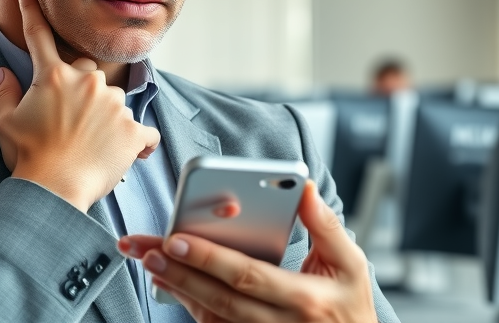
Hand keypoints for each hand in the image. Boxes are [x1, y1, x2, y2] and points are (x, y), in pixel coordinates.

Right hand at [0, 0, 160, 211]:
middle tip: (67, 122)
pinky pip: (143, 131)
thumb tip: (0, 73)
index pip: (37, 34)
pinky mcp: (133, 129)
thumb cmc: (27, 158)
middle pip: (85, 71)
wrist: (54, 191)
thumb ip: (6, 92)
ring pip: (113, 100)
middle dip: (79, 90)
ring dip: (105, 117)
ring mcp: (113, 104)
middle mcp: (87, 82)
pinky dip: (138, 142)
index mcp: (53, 76)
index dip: (30, 8)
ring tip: (88, 148)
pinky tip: (127, 155)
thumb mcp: (6, 123)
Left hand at [117, 180, 377, 322]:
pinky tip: (172, 287)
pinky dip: (191, 308)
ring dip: (178, 290)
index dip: (209, 258)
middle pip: (219, 298)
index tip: (176, 238)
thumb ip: (326, 225)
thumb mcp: (351, 263)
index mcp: (304, 299)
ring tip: (149, 264)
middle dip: (179, 272)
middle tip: (146, 250)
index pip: (247, 276)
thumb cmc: (351, 304)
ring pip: (212, 317)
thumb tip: (304, 188)